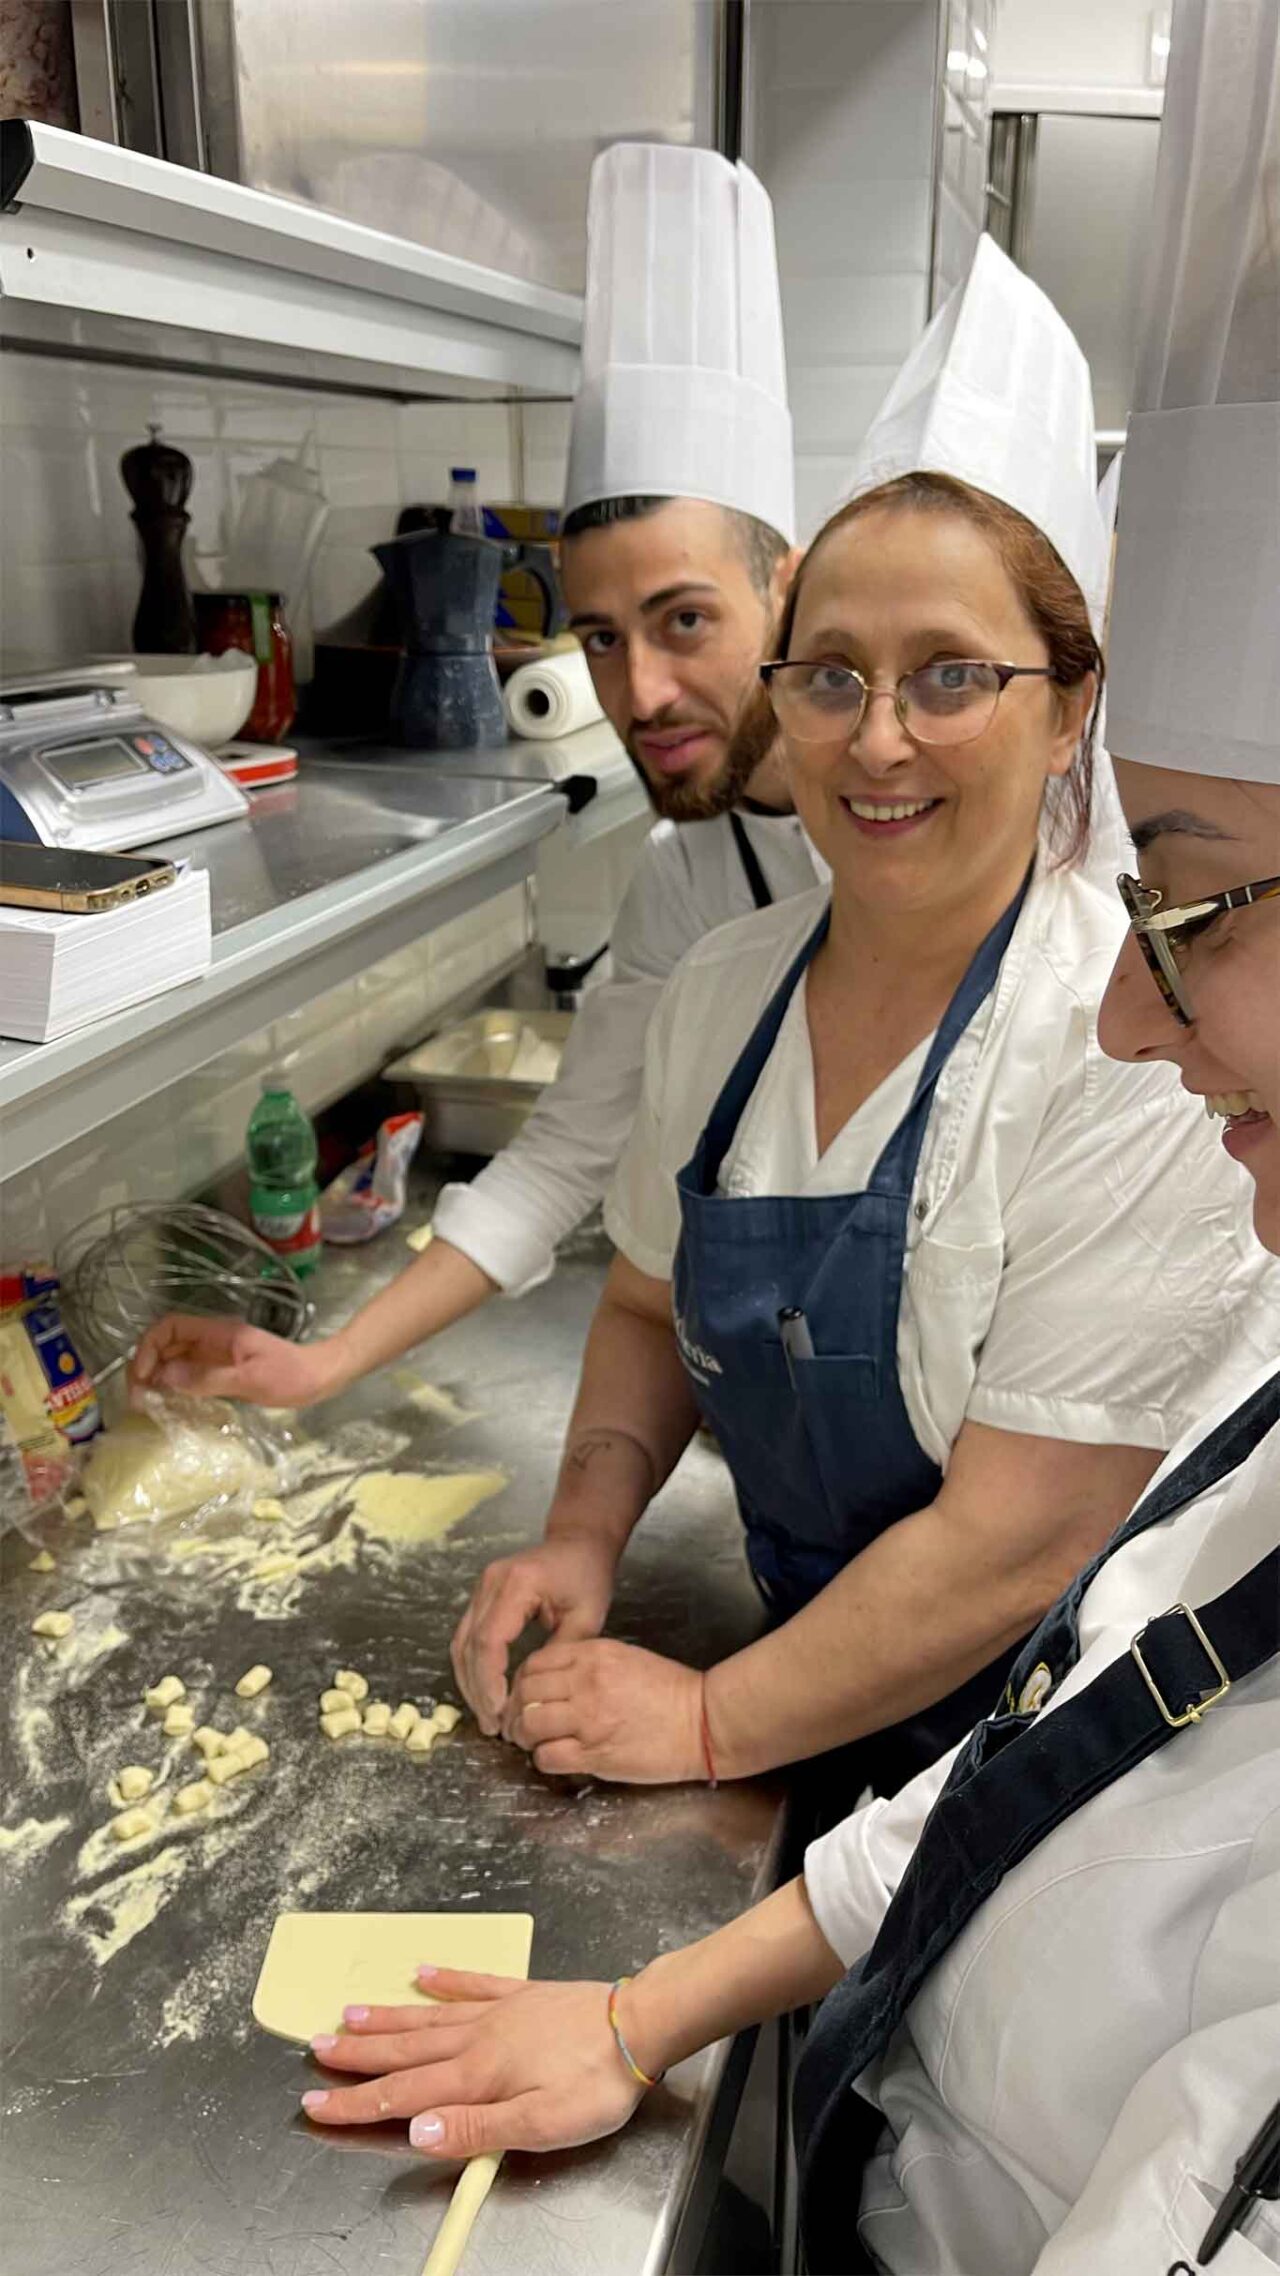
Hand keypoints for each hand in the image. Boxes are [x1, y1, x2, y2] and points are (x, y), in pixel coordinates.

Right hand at [129, 1313, 345, 1407]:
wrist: (320, 1378)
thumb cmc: (290, 1375)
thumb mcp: (250, 1379)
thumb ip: (207, 1378)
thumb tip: (164, 1378)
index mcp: (218, 1332)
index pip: (170, 1327)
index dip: (149, 1348)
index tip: (143, 1378)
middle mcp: (211, 1341)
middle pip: (166, 1345)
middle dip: (146, 1367)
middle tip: (138, 1399)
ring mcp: (216, 1357)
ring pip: (174, 1361)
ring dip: (156, 1379)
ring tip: (147, 1406)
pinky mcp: (221, 1372)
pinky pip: (188, 1376)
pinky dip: (173, 1388)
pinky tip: (168, 1406)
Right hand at [300, 1965, 646, 2157]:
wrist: (639, 2026)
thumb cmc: (595, 2085)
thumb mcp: (541, 2125)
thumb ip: (477, 2129)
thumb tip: (416, 2131)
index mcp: (478, 2075)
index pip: (403, 2094)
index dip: (357, 2103)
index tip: (315, 2104)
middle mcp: (479, 2037)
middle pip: (406, 2049)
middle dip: (357, 2055)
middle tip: (313, 2049)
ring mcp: (500, 2010)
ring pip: (429, 2015)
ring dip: (387, 2017)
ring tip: (348, 2014)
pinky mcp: (524, 1993)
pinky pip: (475, 1983)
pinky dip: (446, 1978)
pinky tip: (423, 1971)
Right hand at [451, 1532, 618, 1734]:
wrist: (579, 1542)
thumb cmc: (587, 1576)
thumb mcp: (586, 1617)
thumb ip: (560, 1653)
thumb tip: (532, 1694)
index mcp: (517, 1585)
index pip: (489, 1641)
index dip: (489, 1682)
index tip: (500, 1713)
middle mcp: (490, 1583)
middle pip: (468, 1645)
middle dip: (477, 1690)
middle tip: (492, 1726)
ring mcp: (481, 1588)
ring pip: (461, 1643)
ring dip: (470, 1682)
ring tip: (487, 1717)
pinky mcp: (481, 1596)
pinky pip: (467, 1636)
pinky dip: (472, 1667)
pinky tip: (485, 1692)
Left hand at [502, 1638, 705, 1783]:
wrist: (702, 1722)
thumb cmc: (668, 1690)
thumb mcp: (624, 1658)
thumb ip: (585, 1663)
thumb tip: (549, 1681)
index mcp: (593, 1655)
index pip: (534, 1664)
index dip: (520, 1682)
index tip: (523, 1696)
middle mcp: (586, 1683)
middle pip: (525, 1693)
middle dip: (514, 1710)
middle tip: (518, 1723)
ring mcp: (590, 1720)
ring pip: (530, 1724)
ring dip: (524, 1736)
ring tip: (532, 1742)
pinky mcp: (596, 1753)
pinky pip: (548, 1757)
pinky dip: (543, 1759)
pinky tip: (553, 1757)